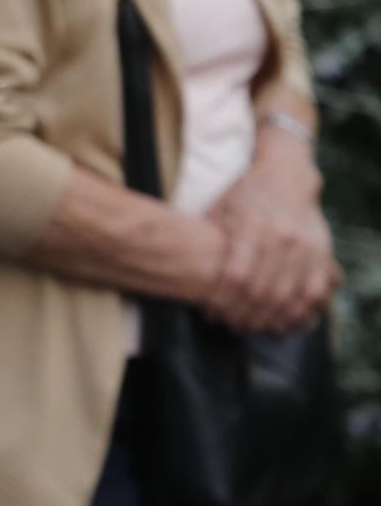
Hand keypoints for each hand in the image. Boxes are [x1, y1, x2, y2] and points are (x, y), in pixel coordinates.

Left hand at [202, 132, 339, 333]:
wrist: (286, 177)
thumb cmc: (244, 196)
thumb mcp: (219, 210)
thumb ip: (210, 241)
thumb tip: (183, 271)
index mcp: (251, 228)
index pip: (236, 277)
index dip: (223, 300)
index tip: (210, 313)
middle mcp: (281, 240)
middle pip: (262, 292)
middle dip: (243, 314)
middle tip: (230, 325)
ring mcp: (305, 248)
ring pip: (288, 297)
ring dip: (269, 319)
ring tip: (252, 328)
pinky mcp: (322, 254)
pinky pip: (314, 292)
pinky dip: (299, 311)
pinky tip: (284, 322)